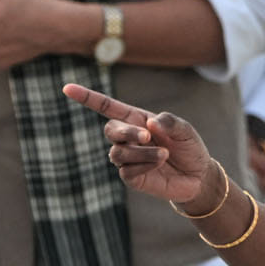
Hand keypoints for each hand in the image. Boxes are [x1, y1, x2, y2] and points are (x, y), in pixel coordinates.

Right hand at [62, 84, 216, 205]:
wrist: (197, 177)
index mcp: (136, 119)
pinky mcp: (131, 177)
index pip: (106, 107)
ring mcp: (127, 158)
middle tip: (146, 136)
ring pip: (119, 153)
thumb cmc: (188, 148)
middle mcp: (128, 138)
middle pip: (110, 130)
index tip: (67, 89)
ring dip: (141, 152)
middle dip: (126, 133)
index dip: (86, 98)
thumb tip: (150, 123)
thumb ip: (170, 122)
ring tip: (164, 155)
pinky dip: (144, 165)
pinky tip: (159, 164)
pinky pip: (127, 171)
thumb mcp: (185, 130)